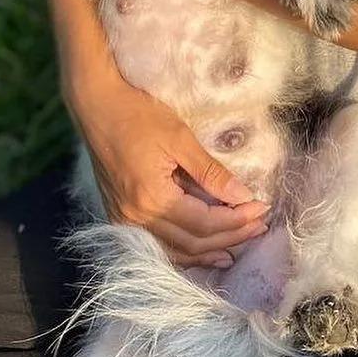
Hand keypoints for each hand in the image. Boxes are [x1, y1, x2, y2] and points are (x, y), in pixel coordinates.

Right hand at [71, 73, 271, 269]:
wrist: (95, 104)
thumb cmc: (137, 114)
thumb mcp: (179, 137)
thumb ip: (210, 172)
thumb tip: (243, 195)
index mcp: (152, 198)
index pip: (205, 223)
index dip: (237, 220)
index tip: (262, 209)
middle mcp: (136, 218)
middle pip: (193, 243)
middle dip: (230, 237)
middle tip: (259, 227)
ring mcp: (124, 220)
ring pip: (174, 251)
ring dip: (207, 252)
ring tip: (236, 248)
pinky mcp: (119, 216)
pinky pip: (157, 244)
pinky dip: (182, 250)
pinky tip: (201, 249)